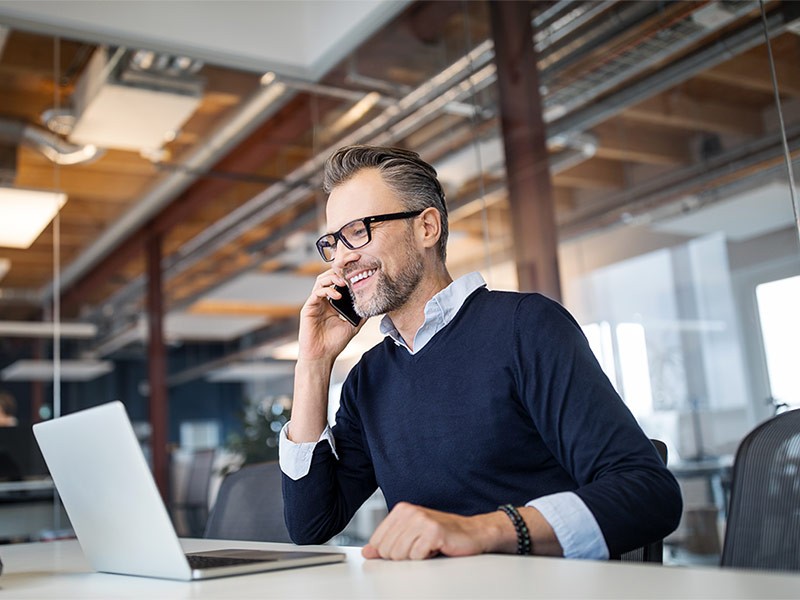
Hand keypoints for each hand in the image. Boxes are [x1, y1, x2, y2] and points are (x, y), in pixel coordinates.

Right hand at [297, 269, 362, 362]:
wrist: (321, 356)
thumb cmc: (334, 343)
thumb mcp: (353, 326)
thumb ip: (361, 314)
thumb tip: (373, 305)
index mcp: (332, 303)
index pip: (338, 282)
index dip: (346, 274)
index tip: (358, 269)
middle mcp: (322, 300)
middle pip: (328, 276)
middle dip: (339, 270)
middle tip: (351, 268)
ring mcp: (315, 303)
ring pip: (321, 281)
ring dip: (333, 278)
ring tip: (344, 282)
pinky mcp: (308, 308)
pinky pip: (316, 293)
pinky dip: (327, 291)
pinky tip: (337, 296)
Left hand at [361, 502, 512, 560]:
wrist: (471, 533)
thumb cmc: (441, 534)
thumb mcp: (410, 536)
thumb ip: (387, 543)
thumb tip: (368, 551)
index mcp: (401, 510)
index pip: (377, 541)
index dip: (390, 552)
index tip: (406, 547)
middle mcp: (409, 512)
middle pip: (387, 550)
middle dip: (403, 556)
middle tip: (420, 547)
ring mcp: (421, 520)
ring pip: (399, 554)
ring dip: (415, 557)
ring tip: (428, 547)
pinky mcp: (433, 531)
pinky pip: (417, 556)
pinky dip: (427, 557)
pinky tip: (436, 548)